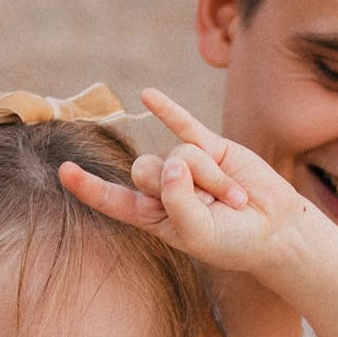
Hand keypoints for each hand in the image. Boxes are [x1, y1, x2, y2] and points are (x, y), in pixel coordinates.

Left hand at [59, 88, 316, 277]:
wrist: (274, 228)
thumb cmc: (233, 241)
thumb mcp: (199, 234)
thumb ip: (178, 203)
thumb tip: (172, 161)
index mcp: (151, 215)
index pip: (113, 200)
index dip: (88, 187)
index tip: (63, 170)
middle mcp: (162, 187)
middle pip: (145, 170)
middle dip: (180, 187)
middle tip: (214, 208)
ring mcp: (185, 164)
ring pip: (178, 155)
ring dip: (210, 180)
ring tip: (232, 198)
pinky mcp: (209, 146)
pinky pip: (183, 123)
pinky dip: (167, 109)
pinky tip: (147, 95)